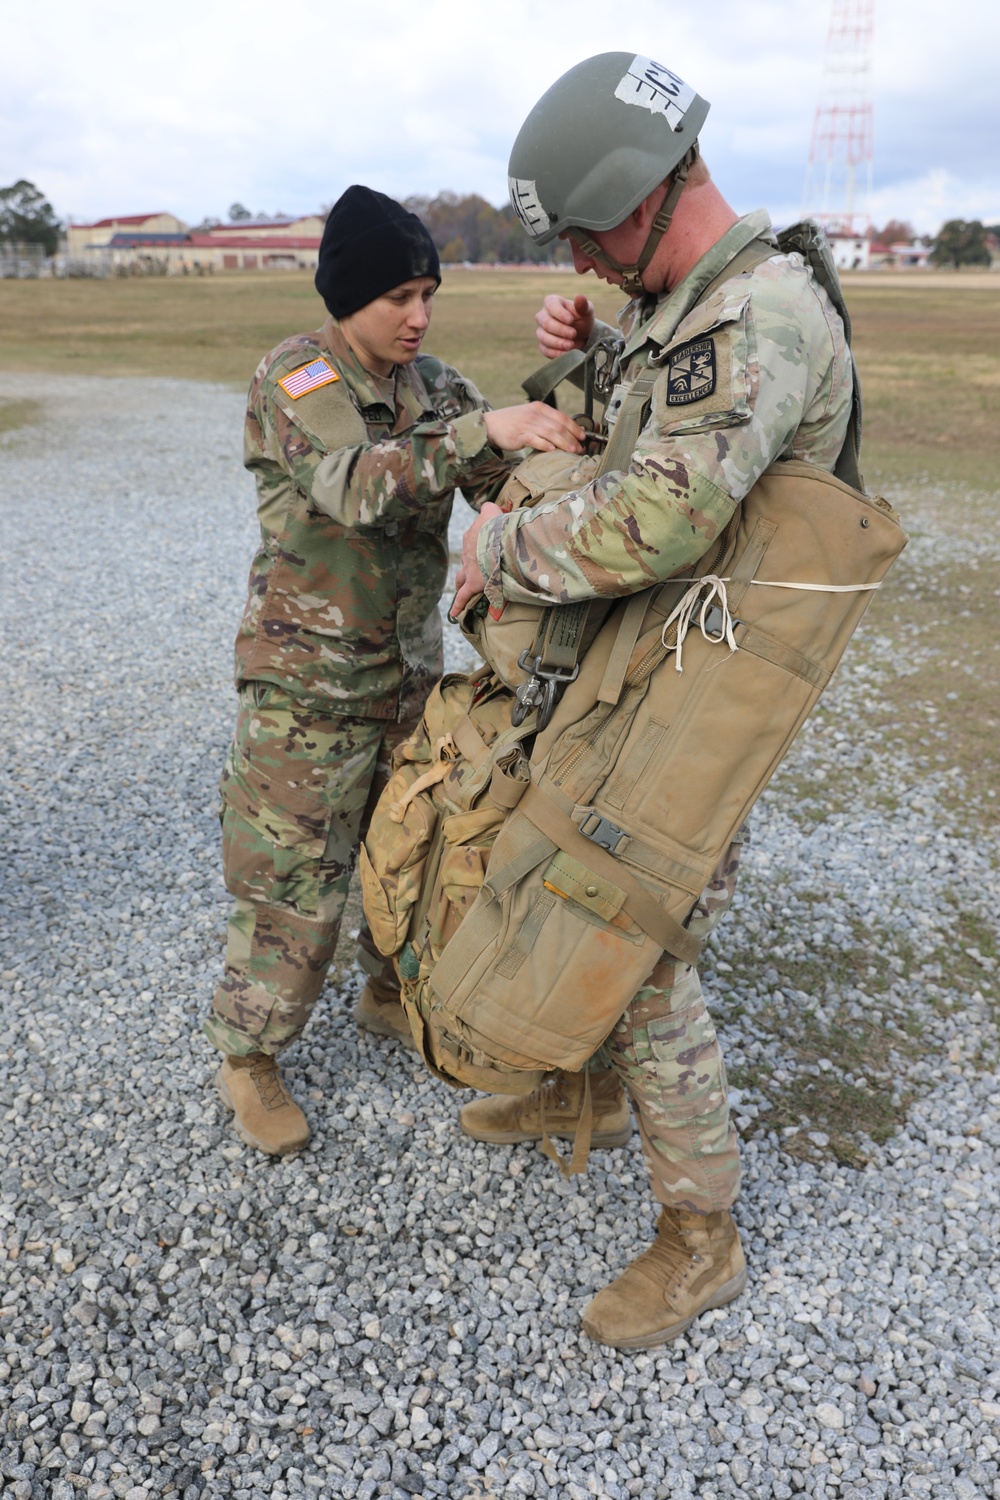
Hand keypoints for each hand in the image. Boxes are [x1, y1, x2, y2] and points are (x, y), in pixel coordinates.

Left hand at [451, 502, 500, 617]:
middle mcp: (467, 551)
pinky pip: (463, 596)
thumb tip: (491, 510)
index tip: (493, 545)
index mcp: (472, 535)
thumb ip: (490, 508)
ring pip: (462, 576)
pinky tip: (453, 614)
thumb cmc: (497, 525)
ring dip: (463, 582)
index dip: (484, 541)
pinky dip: (458, 605)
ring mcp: (468, 567)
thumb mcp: (493, 511)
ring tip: (463, 588)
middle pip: (467, 558)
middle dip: (471, 563)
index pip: (475, 538)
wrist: (497, 538)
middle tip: (480, 567)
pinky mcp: (473, 583)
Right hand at [484, 403, 584, 454]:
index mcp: (539, 408)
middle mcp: (535, 415)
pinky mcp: (519, 435)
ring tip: (572, 451)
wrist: (490, 425)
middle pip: (559, 426)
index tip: (583, 437)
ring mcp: (527, 424)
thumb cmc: (511, 422)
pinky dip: (545, 445)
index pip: (562, 417)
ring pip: (551, 433)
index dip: (575, 427)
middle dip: (572, 438)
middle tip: (580, 448)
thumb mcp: (530, 415)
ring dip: (564, 443)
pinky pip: (535, 440)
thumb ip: (545, 421)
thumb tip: (563, 432)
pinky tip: (553, 450)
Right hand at [535, 293, 594, 358]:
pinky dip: (556, 352)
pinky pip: (545, 349)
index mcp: (552, 302)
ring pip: (543, 337)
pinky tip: (566, 353)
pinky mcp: (543, 345)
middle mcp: (543, 316)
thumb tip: (580, 298)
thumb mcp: (586, 311)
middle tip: (573, 334)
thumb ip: (583, 305)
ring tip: (571, 345)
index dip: (560, 313)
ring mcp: (541, 331)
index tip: (571, 320)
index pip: (551, 305)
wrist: (582, 335)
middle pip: (545, 322)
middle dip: (560, 329)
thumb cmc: (582, 319)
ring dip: (558, 342)